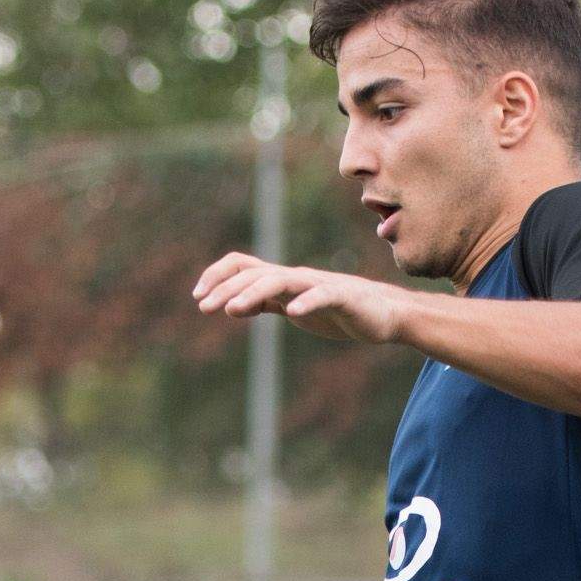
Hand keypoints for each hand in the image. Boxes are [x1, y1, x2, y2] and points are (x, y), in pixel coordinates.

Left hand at [191, 253, 413, 345]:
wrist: (382, 314)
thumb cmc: (335, 309)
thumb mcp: (292, 307)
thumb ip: (264, 303)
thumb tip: (230, 306)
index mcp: (283, 280)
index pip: (243, 266)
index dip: (217, 276)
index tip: (198, 297)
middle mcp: (296, 277)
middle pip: (255, 274)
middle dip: (226, 288)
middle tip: (204, 307)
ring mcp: (318, 285)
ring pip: (281, 281)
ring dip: (253, 294)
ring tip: (232, 309)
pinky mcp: (343, 297)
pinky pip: (322, 296)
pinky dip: (307, 302)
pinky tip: (292, 314)